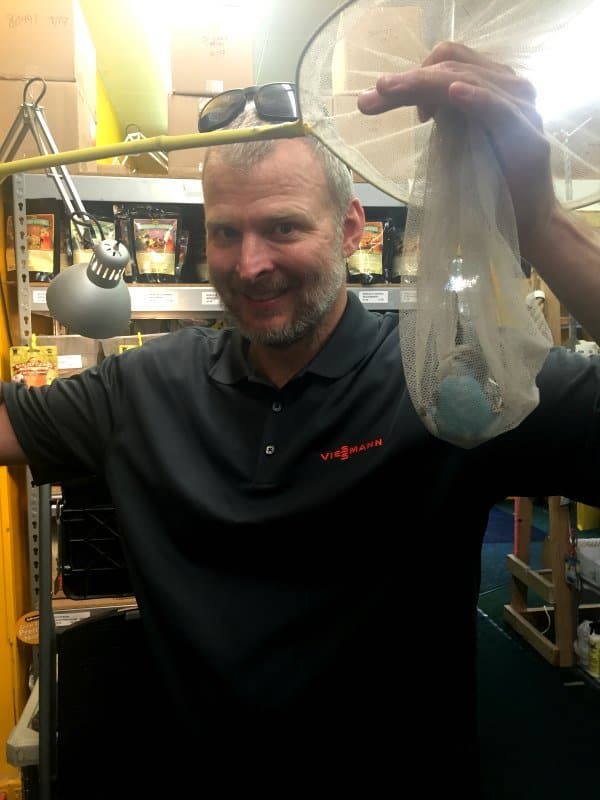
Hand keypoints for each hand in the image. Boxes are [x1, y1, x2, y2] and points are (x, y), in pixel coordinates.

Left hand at [357, 41, 558, 252]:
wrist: (525, 222)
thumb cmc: (489, 185)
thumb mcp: (457, 142)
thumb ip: (442, 115)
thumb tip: (405, 94)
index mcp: (492, 85)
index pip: (449, 61)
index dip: (412, 73)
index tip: (379, 99)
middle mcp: (510, 88)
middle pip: (452, 66)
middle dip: (406, 81)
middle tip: (369, 100)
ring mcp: (522, 109)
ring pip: (469, 79)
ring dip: (424, 85)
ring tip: (391, 91)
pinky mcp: (528, 138)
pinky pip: (500, 109)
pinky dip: (476, 98)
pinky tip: (453, 93)